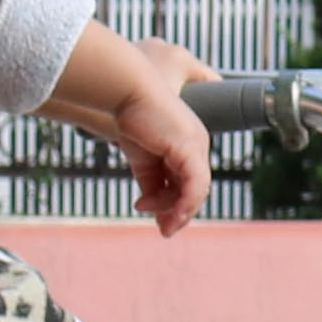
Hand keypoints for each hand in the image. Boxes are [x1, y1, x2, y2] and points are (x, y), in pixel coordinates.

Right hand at [114, 78, 213, 235]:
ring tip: (163, 226)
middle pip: (194, 188)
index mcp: (187, 145)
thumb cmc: (130, 116)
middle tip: (164, 230)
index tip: (153, 215)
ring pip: (197, 190)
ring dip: (179, 211)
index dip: (173, 202)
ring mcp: (197, 146)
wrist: (125, 91)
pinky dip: (184, 203)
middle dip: (179, 212)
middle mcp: (197, 145)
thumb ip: (149, 180)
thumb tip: (147, 205)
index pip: (188, 181)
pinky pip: (194, 185)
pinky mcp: (190, 149)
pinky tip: (167, 213)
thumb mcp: (140, 157)